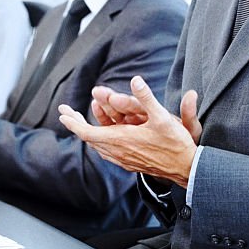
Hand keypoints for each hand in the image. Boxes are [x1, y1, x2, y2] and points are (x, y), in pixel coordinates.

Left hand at [59, 76, 199, 188]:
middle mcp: (118, 152)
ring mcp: (123, 160)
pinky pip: (107, 152)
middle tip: (66, 114)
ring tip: (81, 122)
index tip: (62, 113)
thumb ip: (147, 98)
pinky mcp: (130, 164)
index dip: (73, 122)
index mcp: (121, 140)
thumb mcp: (163, 117)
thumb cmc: (175, 144)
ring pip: (98, 146)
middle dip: (76, 124)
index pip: (87, 132)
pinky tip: (102, 138)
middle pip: (89, 138)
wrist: (186, 169)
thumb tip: (135, 79)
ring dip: (88, 133)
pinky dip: (99, 141)